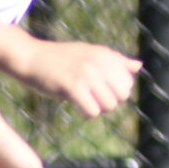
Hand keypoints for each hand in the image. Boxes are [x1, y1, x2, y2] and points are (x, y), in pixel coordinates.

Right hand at [12, 37, 140, 117]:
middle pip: (122, 95)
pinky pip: (92, 111)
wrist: (30, 56)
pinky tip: (77, 107)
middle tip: (93, 99)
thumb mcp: (90, 53)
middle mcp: (99, 62)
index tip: (100, 91)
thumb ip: (115, 61)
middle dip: (110, 102)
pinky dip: (87, 114)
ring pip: (109, 105)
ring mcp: (85, 74)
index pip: (128, 82)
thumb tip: (138, 66)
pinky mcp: (71, 86)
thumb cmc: (60, 58)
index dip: (116, 92)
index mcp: (105, 54)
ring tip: (85, 102)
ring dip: (98, 109)